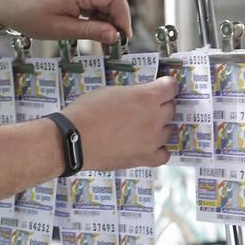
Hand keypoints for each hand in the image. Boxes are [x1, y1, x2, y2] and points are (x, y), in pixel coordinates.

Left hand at [0, 0, 131, 44]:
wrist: (9, 5)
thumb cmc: (30, 16)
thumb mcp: (62, 29)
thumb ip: (91, 31)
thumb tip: (115, 36)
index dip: (124, 18)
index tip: (123, 38)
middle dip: (116, 23)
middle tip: (115, 46)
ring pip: (106, 1)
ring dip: (107, 22)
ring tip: (105, 45)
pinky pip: (95, 1)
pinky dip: (98, 17)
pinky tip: (96, 34)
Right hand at [62, 76, 177, 169]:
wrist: (74, 140)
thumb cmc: (86, 112)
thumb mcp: (110, 92)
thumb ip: (131, 94)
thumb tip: (138, 97)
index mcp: (146, 97)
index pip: (170, 87)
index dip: (167, 85)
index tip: (165, 86)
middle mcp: (154, 118)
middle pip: (171, 109)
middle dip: (161, 106)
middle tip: (147, 108)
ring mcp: (152, 140)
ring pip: (168, 131)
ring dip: (159, 127)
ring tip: (144, 127)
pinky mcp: (145, 158)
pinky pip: (163, 154)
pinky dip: (158, 150)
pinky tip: (148, 146)